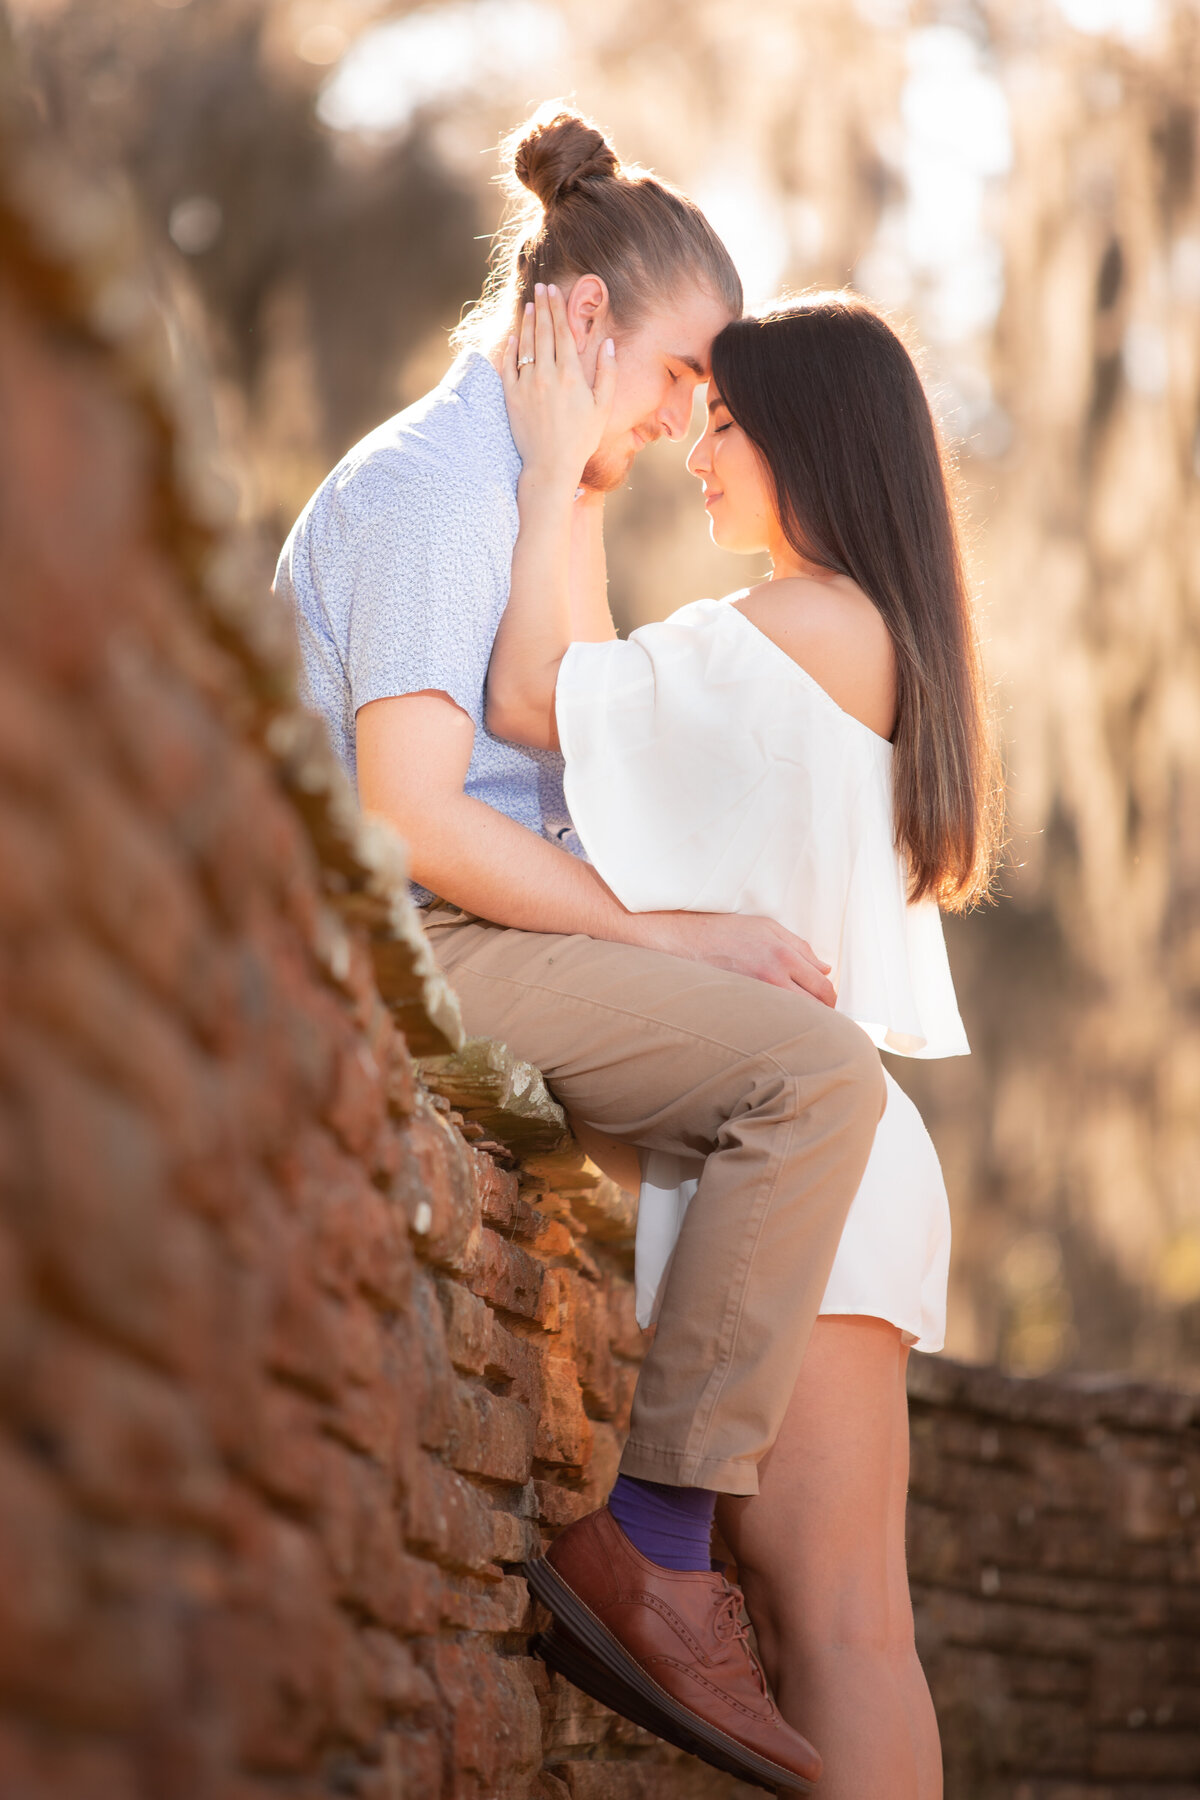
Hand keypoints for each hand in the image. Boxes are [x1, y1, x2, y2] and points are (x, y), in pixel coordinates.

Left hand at [502, 284, 616, 491]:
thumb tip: (609, 345)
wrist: (551, 465)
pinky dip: (511, 348)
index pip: (563, 332)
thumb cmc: (581, 438)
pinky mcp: (511, 396)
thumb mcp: (603, 407)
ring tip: (530, 305)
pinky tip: (514, 336)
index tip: (554, 291)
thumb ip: (608, 374)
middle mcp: (546, 374)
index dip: (558, 309)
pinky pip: (509, 365)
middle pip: (544, 332)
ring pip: (526, 344)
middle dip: (543, 307)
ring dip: (528, 322)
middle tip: (540, 287)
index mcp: (570, 374)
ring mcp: (526, 384)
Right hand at [632, 911, 837, 1006]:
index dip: (830, 998)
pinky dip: (779, 1022)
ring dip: (803, 1021)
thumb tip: (825, 969)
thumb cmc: (725, 930)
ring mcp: (756, 994)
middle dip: (823, 1014)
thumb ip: (800, 947)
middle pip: (814, 1007)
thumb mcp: (767, 927)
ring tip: (800, 1021)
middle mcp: (773, 977)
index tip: (829, 1002)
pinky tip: (776, 1019)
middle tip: (821, 1017)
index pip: (822, 987)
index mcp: (783, 955)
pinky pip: (771, 1020)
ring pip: (794, 1018)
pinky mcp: (742, 1005)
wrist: (684, 940)